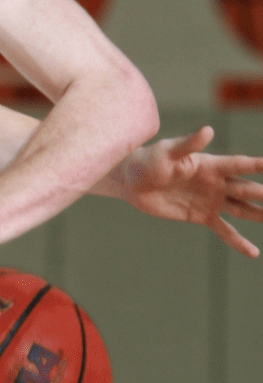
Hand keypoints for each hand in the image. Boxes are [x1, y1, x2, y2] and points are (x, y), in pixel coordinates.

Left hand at [117, 126, 262, 257]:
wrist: (132, 182)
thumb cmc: (149, 161)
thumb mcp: (168, 152)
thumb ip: (188, 144)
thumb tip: (208, 130)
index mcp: (211, 164)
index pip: (241, 165)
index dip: (258, 166)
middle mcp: (217, 182)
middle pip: (249, 189)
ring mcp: (212, 200)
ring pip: (243, 209)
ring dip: (261, 215)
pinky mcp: (202, 216)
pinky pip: (224, 230)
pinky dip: (238, 241)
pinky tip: (253, 252)